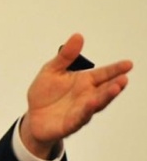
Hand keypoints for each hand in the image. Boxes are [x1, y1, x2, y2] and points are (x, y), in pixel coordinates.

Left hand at [21, 33, 132, 158]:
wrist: (32, 116)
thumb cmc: (44, 94)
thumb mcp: (51, 70)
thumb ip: (65, 56)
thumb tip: (78, 36)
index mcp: (84, 81)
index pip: (103, 74)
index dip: (115, 69)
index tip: (128, 64)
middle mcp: (86, 96)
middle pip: (104, 90)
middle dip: (114, 85)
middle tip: (124, 78)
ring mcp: (80, 111)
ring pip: (96, 104)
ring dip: (105, 97)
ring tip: (115, 88)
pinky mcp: (70, 124)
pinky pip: (80, 118)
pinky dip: (86, 111)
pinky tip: (91, 103)